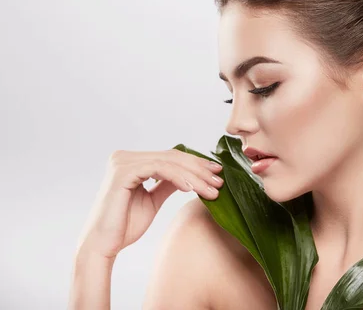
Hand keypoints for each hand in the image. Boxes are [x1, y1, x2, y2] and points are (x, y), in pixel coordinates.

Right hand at [76, 148, 223, 258]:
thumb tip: (191, 175)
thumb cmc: (125, 225)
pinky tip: (192, 189)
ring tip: (211, 190)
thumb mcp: (153, 200)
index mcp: (131, 162)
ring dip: (194, 176)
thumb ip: (168, 184)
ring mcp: (122, 162)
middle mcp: (125, 157)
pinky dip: (178, 177)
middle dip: (199, 169)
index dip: (196, 164)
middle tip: (219, 181)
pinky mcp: (122, 172)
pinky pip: (158, 169)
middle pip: (172, 157)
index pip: (170, 157)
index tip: (217, 174)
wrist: (103, 245)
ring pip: (169, 162)